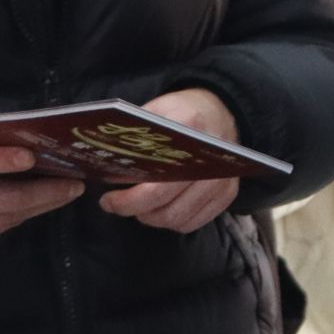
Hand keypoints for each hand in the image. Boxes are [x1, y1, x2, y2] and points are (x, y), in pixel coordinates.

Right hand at [0, 137, 83, 249]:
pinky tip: (39, 204)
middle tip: (74, 183)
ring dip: (41, 205)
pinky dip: (21, 214)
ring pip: (8, 217)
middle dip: (44, 192)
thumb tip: (10, 136)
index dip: (2, 161)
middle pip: (3, 199)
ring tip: (67, 191)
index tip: (32, 156)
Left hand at [97, 88, 244, 232]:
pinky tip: (158, 209)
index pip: (156, 184)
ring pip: (178, 219)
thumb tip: (105, 162)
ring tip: (137, 206)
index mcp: (190, 133)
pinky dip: (171, 222)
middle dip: (134, 210)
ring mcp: (223, 181)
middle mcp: (211, 162)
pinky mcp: (228, 194)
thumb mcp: (155, 111)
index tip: (107, 199)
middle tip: (116, 205)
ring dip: (152, 218)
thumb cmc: (181, 112)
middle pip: (167, 207)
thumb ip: (134, 135)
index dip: (128, 199)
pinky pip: (193, 223)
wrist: (221, 112)